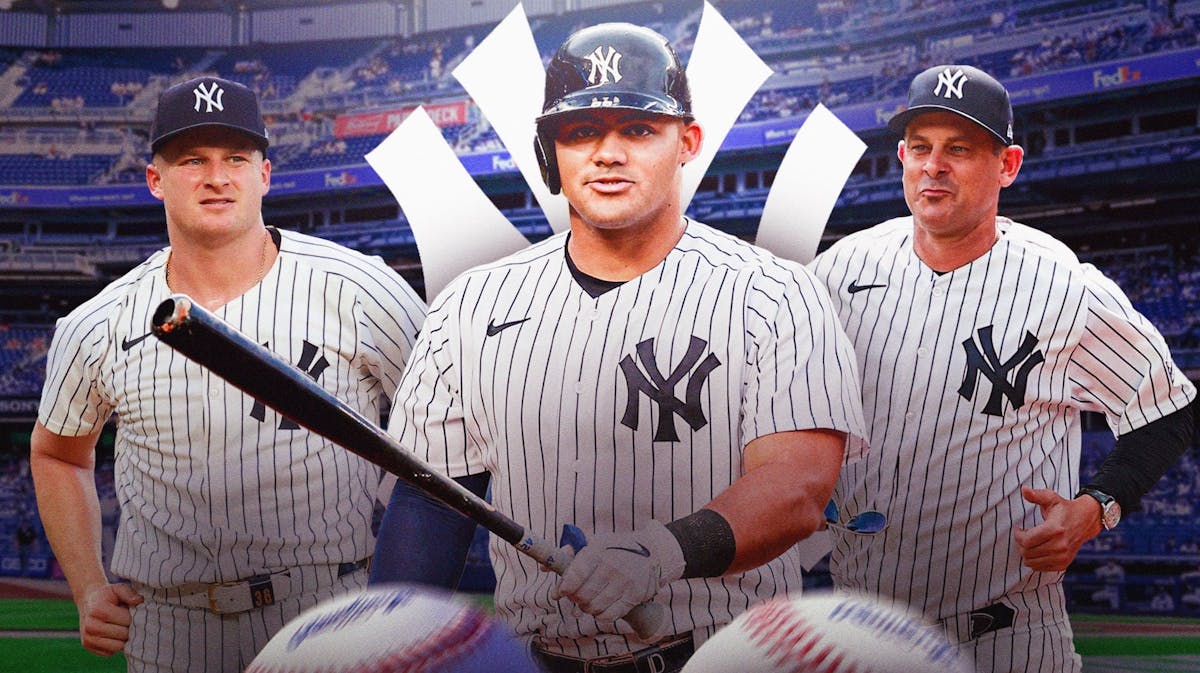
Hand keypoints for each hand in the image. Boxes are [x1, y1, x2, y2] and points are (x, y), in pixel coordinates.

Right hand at [77, 582, 142, 655]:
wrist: (88, 601)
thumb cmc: (107, 595)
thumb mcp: (118, 589)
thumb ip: (129, 593)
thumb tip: (139, 601)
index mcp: (99, 610)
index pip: (126, 621)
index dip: (134, 617)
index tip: (133, 613)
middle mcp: (91, 626)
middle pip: (123, 634)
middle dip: (131, 628)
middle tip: (130, 621)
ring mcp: (88, 637)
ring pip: (118, 646)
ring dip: (124, 639)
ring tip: (123, 628)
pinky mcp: (88, 646)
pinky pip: (110, 652)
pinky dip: (116, 645)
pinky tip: (115, 634)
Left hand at [553, 521, 684, 623]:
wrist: (652, 552)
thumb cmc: (615, 548)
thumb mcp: (594, 543)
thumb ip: (568, 553)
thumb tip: (544, 566)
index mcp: (597, 551)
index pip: (574, 576)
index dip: (563, 588)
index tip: (560, 592)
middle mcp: (610, 566)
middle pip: (582, 595)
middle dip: (574, 599)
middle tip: (575, 596)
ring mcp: (624, 582)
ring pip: (593, 608)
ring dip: (587, 607)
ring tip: (589, 600)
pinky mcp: (634, 595)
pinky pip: (609, 615)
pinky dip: (601, 615)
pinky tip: (602, 607)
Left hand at [1013, 486, 1101, 571]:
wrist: (1086, 520)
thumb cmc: (1065, 508)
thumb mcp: (1051, 498)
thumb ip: (1037, 495)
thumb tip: (1024, 489)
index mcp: (1055, 529)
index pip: (1027, 541)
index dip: (1017, 535)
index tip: (1018, 529)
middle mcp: (1060, 545)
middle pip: (1027, 552)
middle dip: (1020, 544)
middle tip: (1023, 535)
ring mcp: (1063, 556)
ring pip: (1032, 562)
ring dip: (1026, 553)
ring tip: (1030, 542)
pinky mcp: (1064, 563)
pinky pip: (1040, 568)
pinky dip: (1034, 561)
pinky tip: (1037, 550)